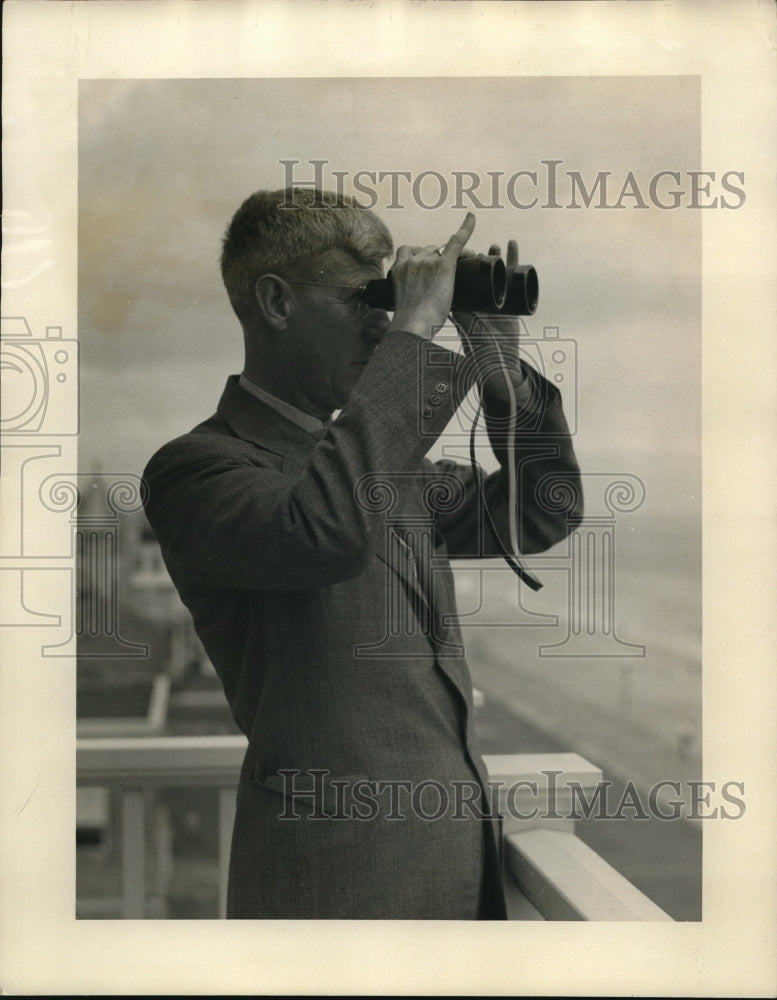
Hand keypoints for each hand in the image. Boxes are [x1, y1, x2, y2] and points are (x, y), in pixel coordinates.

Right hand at [387, 213, 474, 339]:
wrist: (413, 326)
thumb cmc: (409, 321)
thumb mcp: (402, 302)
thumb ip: (409, 292)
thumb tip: (422, 297)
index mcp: (398, 269)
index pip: (408, 251)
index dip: (421, 253)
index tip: (426, 257)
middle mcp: (411, 261)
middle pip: (429, 250)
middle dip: (439, 257)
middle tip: (451, 269)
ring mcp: (427, 262)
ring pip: (442, 251)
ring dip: (451, 256)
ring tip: (462, 265)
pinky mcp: (443, 267)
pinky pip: (456, 242)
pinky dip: (466, 228)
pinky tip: (472, 217)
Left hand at [451, 239, 525, 395]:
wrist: (500, 359)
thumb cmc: (481, 347)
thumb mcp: (468, 329)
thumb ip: (462, 317)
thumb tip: (452, 302)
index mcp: (466, 301)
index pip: (462, 278)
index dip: (462, 266)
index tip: (460, 255)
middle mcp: (480, 297)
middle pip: (479, 271)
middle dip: (479, 258)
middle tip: (479, 251)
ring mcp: (496, 295)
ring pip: (495, 269)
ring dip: (494, 255)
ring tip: (493, 246)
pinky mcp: (512, 296)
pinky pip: (512, 273)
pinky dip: (513, 259)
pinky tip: (511, 246)